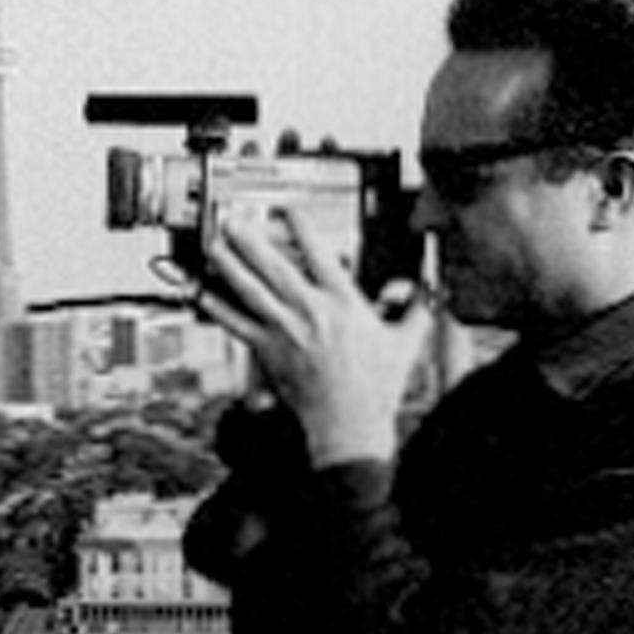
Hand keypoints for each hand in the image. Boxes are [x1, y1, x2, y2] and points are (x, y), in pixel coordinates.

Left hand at [196, 210, 431, 467]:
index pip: (319, 254)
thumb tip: (430, 288)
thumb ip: (417, 308)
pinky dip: (218, 308)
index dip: (302, 227)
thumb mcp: (407, 342)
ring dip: (230, 265)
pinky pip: (237, 324)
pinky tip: (203, 294)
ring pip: (251, 290)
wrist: (349, 423)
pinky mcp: (267, 352)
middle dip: (252, 240)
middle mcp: (310, 311)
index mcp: (344, 303)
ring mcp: (285, 331)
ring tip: (215, 246)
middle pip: (274, 266)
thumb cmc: (376, 387)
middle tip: (234, 221)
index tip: (288, 210)